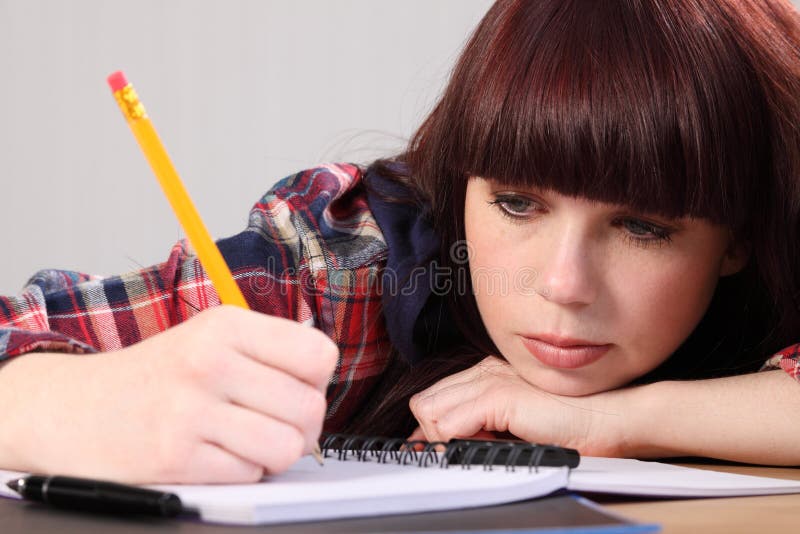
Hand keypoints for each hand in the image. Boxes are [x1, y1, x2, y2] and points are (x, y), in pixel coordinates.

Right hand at [0, 306, 338, 483]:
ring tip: (250, 442)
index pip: (319, 355)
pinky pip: (249, 475)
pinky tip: (217, 455)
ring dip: (274, 454)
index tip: (295, 386)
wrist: (74, 407)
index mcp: (227, 325)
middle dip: (302, 426)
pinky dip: (242, 472)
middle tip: (274, 423)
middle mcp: (209, 361)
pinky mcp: (176, 457)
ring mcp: (190, 411)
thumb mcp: (211, 338)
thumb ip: (270, 350)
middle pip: (309, 408)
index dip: (316, 379)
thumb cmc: (158, 376)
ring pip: (286, 447)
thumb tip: (324, 375)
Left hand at [408, 355, 629, 455]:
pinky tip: (480, 451)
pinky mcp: (498, 396)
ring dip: (444, 440)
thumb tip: (450, 447)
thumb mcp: (517, 425)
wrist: (610, 420)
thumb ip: (486, 428)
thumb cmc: (574, 426)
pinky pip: (450, 424)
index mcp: (490, 372)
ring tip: (472, 453)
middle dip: (431, 435)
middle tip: (452, 456)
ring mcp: (491, 380)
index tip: (433, 451)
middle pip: (426, 402)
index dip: (430, 428)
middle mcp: (485, 370)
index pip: (437, 396)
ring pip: (431, 412)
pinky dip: (455, 444)